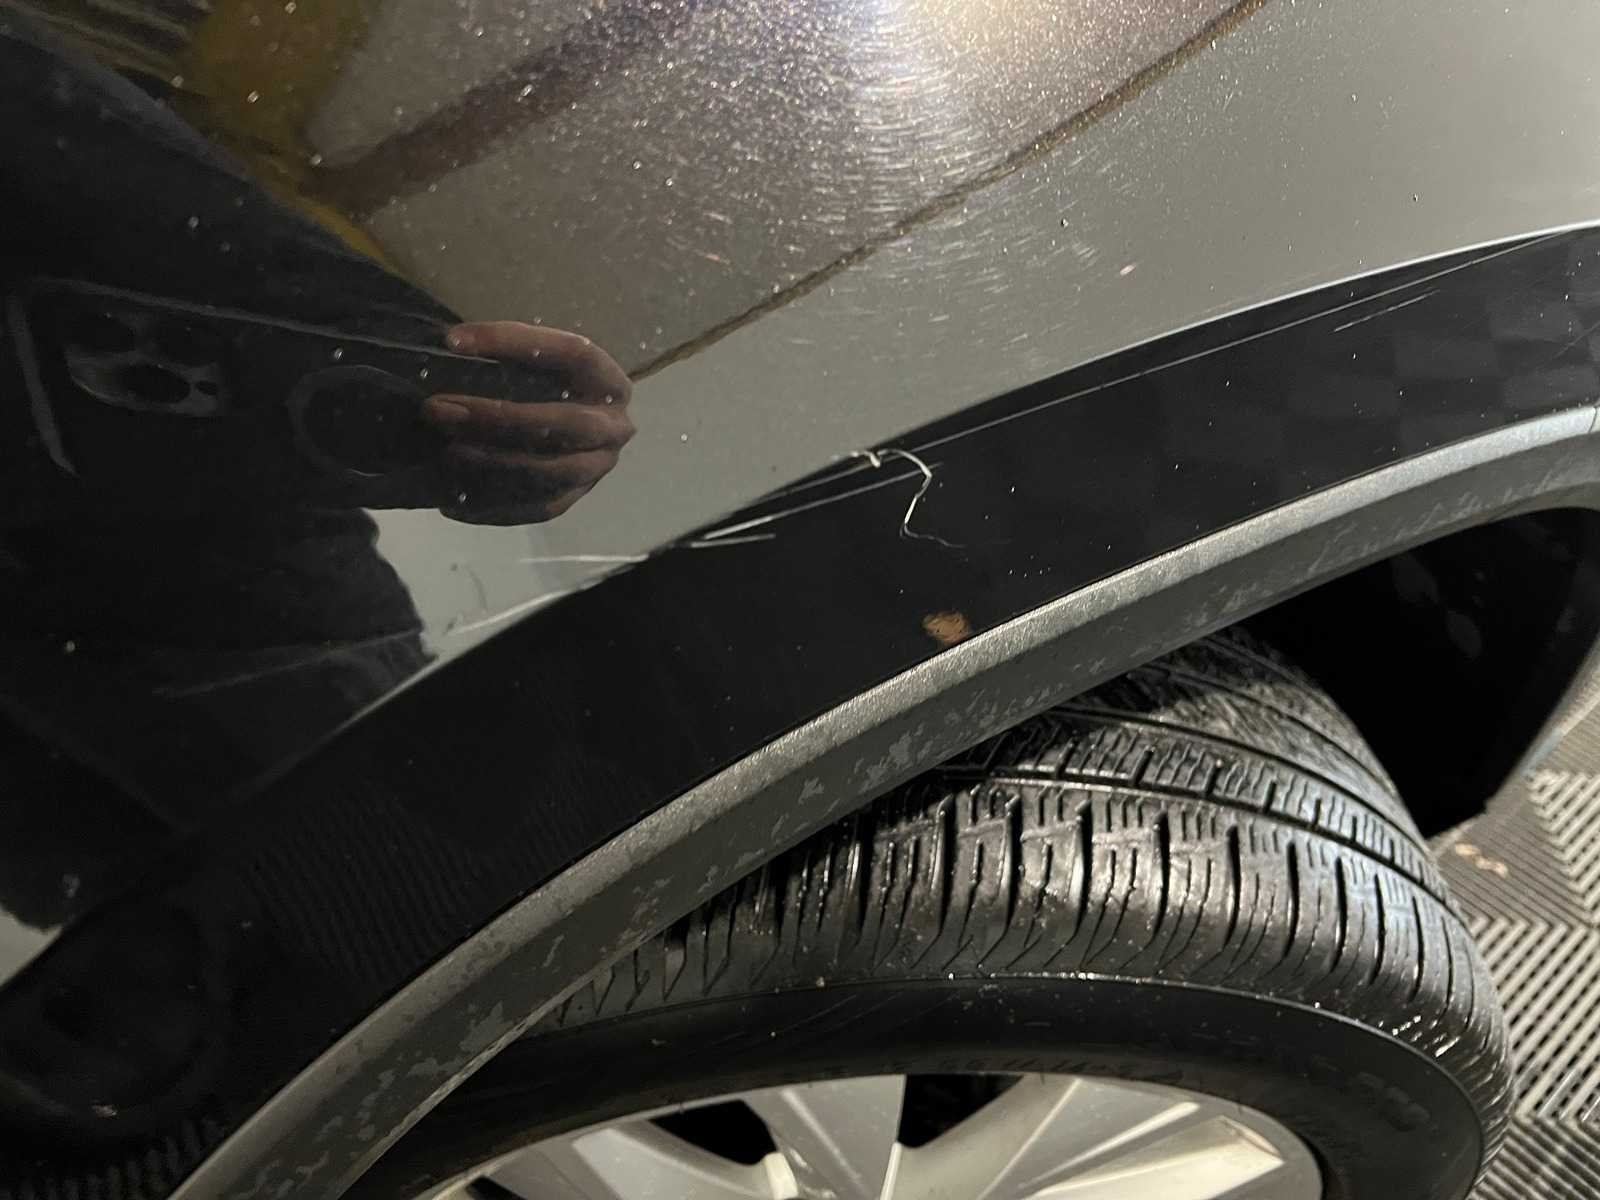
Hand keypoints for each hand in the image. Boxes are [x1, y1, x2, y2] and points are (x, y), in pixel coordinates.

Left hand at [421, 321, 633, 524]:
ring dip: (492, 464)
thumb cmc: (543, 388)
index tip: (454, 343)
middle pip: (564, 425)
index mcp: (607, 381)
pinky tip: (451, 498)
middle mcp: (612, 428)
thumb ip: (507, 353)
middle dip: (496, 418)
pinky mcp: (571, 500)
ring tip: (444, 453)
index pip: (571, 353)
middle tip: (438, 410)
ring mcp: (594, 470)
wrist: (564, 432)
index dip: (514, 344)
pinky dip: (492, 504)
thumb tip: (453, 346)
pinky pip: (534, 508)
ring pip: (549, 473)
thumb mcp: (535, 362)